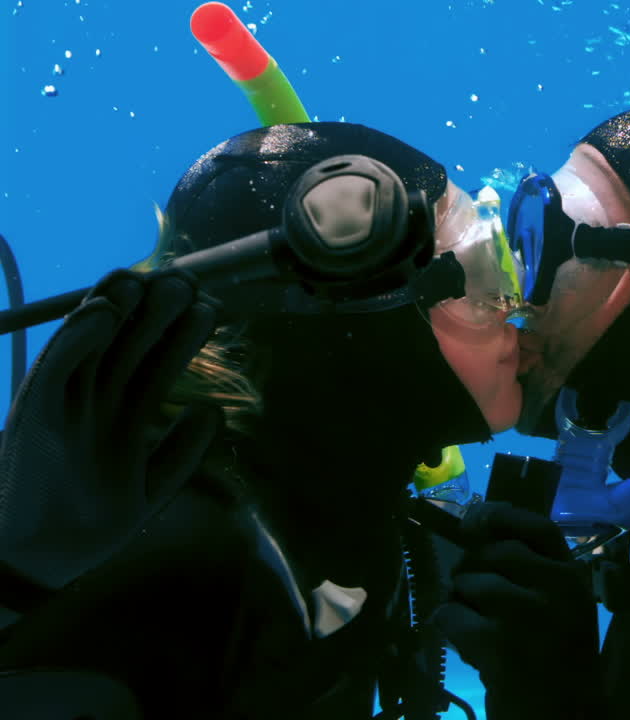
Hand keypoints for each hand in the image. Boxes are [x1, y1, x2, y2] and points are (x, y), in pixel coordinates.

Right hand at [0, 269, 222, 592]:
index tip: (212, 306)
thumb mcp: (150, 487)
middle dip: (159, 310)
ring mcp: (64, 404)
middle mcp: (93, 400)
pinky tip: (104, 311)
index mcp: (121, 412)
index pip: (155, 361)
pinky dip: (78, 337)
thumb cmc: (91, 526)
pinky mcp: (34, 416)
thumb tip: (214, 412)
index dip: (183, 333)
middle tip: (189, 280)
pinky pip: (57, 366)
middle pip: (130, 343)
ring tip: (152, 279)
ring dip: (122, 308)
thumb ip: (181, 452)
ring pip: (96, 344)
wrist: (34, 564)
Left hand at [430, 502, 602, 719]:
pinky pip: (450, 613)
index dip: (502, 517)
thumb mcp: (564, 607)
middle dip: (472, 569)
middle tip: (472, 595)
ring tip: (476, 625)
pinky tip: (468, 644)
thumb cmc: (559, 663)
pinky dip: (449, 626)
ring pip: (468, 581)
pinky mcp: (497, 641)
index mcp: (574, 577)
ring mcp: (526, 612)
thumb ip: (535, 571)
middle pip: (493, 552)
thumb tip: (477, 529)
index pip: (538, 527)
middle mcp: (556, 587)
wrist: (564, 718)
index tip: (477, 519)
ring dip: (461, 601)